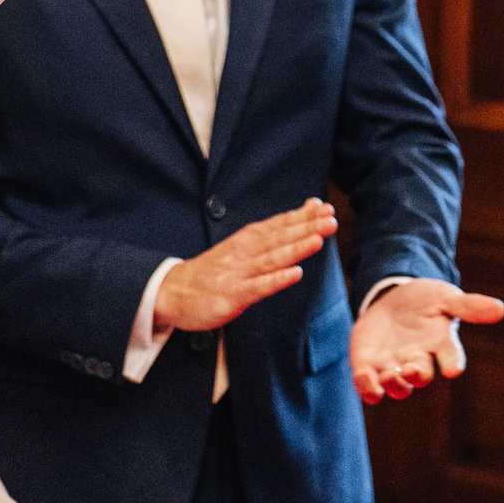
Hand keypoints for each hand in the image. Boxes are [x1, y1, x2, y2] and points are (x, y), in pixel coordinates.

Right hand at [155, 199, 336, 331]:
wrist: (173, 291)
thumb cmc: (215, 269)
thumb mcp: (243, 245)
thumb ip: (274, 231)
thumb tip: (307, 210)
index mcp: (248, 239)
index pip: (280, 223)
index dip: (304, 216)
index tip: (326, 208)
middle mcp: (245, 251)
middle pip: (280, 237)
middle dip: (306, 228)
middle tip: (330, 219)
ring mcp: (239, 273)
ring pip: (271, 258)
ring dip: (296, 248)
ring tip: (318, 240)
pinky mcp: (233, 295)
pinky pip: (258, 287)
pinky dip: (277, 279)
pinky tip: (295, 274)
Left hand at [351, 279, 502, 404]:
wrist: (393, 299)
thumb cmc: (425, 300)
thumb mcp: (445, 297)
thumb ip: (468, 306)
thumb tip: (500, 309)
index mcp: (440, 344)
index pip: (450, 357)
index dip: (452, 363)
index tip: (453, 369)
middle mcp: (418, 360)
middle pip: (420, 376)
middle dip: (416, 375)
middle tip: (413, 369)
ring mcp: (393, 365)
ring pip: (396, 386)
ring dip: (394, 384)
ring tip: (390, 375)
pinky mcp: (369, 364)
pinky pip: (368, 385)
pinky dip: (366, 385)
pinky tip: (363, 376)